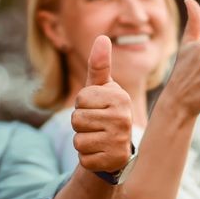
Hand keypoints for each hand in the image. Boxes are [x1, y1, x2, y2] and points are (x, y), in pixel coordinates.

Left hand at [72, 35, 133, 174]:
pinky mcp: (112, 161)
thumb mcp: (101, 89)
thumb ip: (99, 65)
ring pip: (78, 140)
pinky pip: (83, 158)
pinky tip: (100, 153)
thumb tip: (102, 37)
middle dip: (80, 124)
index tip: (95, 108)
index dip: (82, 104)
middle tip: (96, 125)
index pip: (80, 98)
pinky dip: (87, 157)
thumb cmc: (105, 111)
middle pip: (77, 119)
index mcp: (120, 98)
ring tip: (98, 138)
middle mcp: (123, 119)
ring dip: (82, 141)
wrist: (117, 147)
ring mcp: (119, 141)